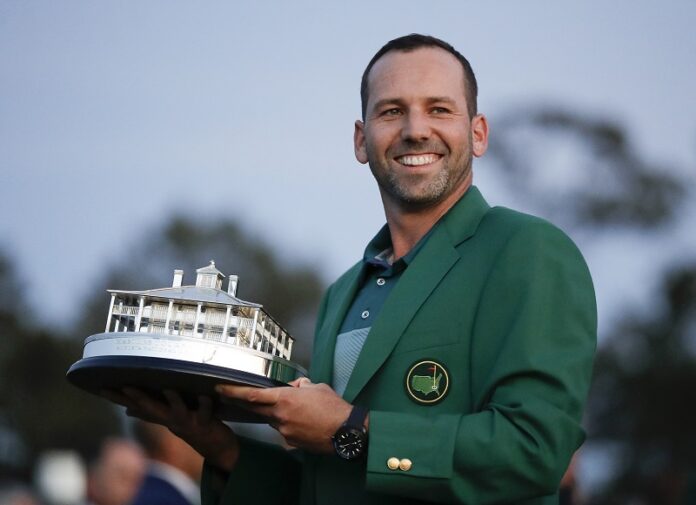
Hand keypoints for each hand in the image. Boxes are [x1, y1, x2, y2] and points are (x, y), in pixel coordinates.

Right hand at [101, 388, 239, 471]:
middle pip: (151, 408)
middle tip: (125, 386)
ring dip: (173, 400)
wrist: (216, 448)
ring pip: (178, 410)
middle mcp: (171, 419)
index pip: (135, 405)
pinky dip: (205, 405)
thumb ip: (150, 414)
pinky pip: (206, 413)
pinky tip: (205, 396)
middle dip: (138, 398)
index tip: (101, 388)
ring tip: (168, 389)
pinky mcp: (205, 423)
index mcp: (162, 416)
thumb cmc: (191, 427)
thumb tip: (128, 410)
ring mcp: (187, 422)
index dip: (118, 398)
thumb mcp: (168, 420)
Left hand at [216, 379, 352, 453]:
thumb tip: (294, 387)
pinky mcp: (290, 442)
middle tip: (229, 396)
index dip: (233, 392)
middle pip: (254, 408)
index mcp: (285, 398)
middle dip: (240, 401)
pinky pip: (283, 431)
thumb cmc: (333, 407)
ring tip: (295, 409)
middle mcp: (280, 415)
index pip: (252, 395)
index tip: (221, 388)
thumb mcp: (317, 387)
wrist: (345, 432)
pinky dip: (288, 425)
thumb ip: (301, 386)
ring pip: (271, 419)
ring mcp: (284, 431)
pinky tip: (303, 423)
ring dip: (274, 413)